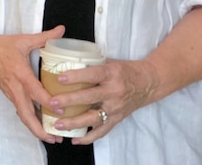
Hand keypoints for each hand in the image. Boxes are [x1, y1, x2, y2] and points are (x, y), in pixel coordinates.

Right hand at [0, 25, 65, 142]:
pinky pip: (21, 112)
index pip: (35, 91)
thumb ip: (45, 37)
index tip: (61, 108)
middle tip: (54, 137)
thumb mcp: (24, 40)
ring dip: (36, 129)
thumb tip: (62, 30)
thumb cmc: (3, 46)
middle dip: (39, 128)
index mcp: (20, 73)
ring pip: (23, 116)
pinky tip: (42, 127)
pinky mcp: (11, 96)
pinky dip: (31, 121)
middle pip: (26, 114)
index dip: (48, 101)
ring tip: (52, 138)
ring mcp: (12, 94)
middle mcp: (16, 87)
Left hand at [42, 58, 159, 143]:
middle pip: (90, 97)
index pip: (93, 75)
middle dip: (69, 101)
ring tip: (58, 124)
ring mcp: (116, 108)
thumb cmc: (125, 70)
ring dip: (75, 122)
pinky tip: (75, 139)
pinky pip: (102, 131)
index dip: (76, 77)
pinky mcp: (117, 119)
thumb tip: (65, 62)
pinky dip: (89, 137)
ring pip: (94, 117)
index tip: (60, 78)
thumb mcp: (110, 62)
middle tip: (52, 102)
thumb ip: (91, 64)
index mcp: (112, 74)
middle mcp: (114, 91)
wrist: (148, 83)